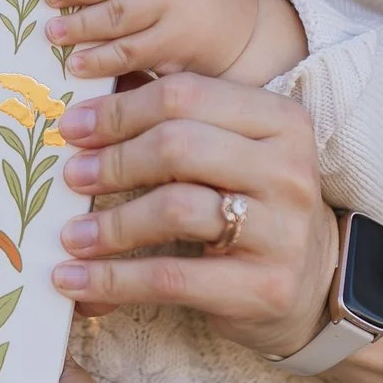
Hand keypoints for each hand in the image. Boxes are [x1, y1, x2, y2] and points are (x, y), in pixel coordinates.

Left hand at [49, 72, 340, 358]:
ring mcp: (282, 230)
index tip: (73, 128)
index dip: (120, 110)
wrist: (311, 284)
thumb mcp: (228, 153)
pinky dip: (113, 279)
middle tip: (72, 178)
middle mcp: (288, 169)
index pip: (186, 95)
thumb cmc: (253, 206)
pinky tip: (75, 280)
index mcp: (280, 120)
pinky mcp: (264, 287)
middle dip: (113, 161)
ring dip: (110, 224)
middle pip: (179, 145)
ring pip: (175, 209)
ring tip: (70, 236)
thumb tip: (85, 102)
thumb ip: (175, 120)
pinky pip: (171, 277)